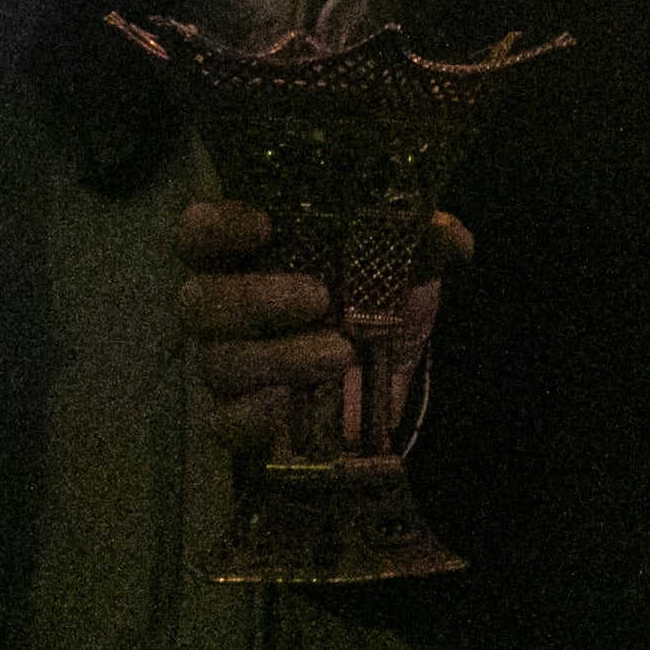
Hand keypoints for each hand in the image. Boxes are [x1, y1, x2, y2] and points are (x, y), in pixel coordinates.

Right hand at [176, 199, 465, 459]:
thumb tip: (450, 236)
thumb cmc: (379, 298)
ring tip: (342, 352)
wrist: (393, 373)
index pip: (199, 234)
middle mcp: (225, 309)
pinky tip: (298, 404)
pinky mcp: (240, 420)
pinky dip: (260, 414)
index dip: (216, 228)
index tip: (264, 226)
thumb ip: (421, 240)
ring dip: (281, 356)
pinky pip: (225, 422)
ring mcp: (228, 366)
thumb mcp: (407, 262)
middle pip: (199, 302)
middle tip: (320, 297)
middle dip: (257, 298)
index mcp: (250, 256)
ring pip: (218, 362)